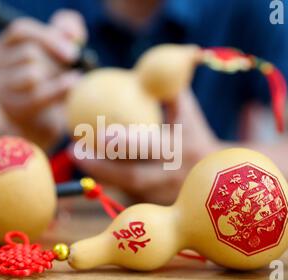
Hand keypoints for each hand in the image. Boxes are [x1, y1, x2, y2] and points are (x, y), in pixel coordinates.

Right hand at [0, 10, 85, 146]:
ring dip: (56, 79)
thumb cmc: (51, 84)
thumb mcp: (59, 55)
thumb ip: (66, 35)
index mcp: (5, 46)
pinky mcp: (9, 107)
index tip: (73, 52)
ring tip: (63, 86)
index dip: (49, 37)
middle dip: (56, 63)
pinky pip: (37, 95)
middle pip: (29, 52)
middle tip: (70, 72)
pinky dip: (58, 90)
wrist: (40, 123)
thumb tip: (71, 33)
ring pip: (32, 73)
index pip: (21, 31)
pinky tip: (71, 86)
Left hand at [72, 90, 221, 204]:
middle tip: (73, 150)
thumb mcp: (186, 109)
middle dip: (99, 166)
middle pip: (131, 177)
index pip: (148, 147)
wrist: (214, 175)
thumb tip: (143, 65)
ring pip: (123, 189)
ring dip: (98, 174)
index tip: (96, 133)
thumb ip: (167, 87)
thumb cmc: (194, 132)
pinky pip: (125, 195)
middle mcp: (170, 177)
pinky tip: (92, 167)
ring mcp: (161, 197)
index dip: (122, 143)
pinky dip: (108, 181)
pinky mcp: (154, 207)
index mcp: (179, 148)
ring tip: (76, 156)